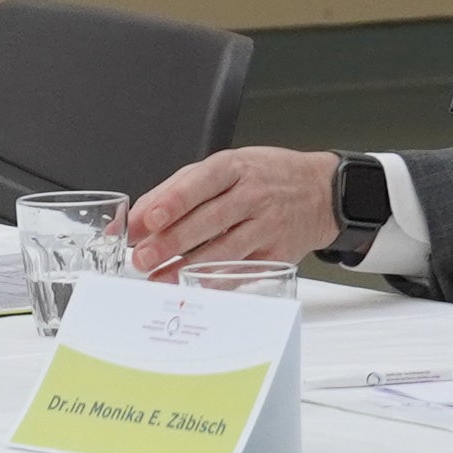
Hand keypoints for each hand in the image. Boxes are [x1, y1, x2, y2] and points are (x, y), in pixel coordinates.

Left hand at [129, 145, 345, 275]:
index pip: (201, 183)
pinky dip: (217, 280)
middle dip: (172, 242)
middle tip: (142, 257)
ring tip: (159, 278)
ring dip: (188, 267)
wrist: (321, 191)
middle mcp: (254, 195)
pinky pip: (243, 270)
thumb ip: (174, 192)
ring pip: (225, 249)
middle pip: (209, 220)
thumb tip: (132, 220)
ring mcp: (268, 226)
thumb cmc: (265, 177)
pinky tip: (194, 286)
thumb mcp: (223, 169)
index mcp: (235, 167)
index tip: (149, 220)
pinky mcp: (277, 254)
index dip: (173, 202)